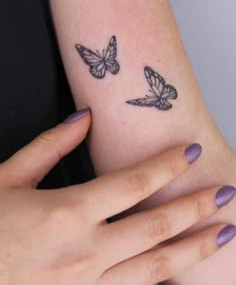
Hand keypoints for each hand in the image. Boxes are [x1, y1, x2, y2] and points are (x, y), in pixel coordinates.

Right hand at [0, 109, 234, 284]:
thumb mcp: (8, 178)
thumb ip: (50, 146)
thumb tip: (83, 118)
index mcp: (66, 214)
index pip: (134, 182)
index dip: (168, 164)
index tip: (190, 152)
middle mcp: (84, 253)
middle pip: (157, 226)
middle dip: (196, 207)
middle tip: (225, 192)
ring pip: (157, 268)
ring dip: (195, 249)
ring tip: (224, 233)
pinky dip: (164, 280)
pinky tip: (181, 271)